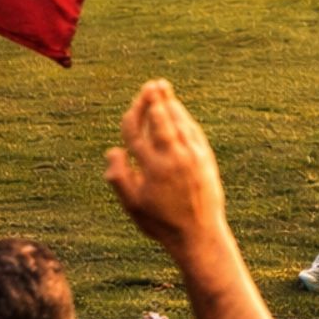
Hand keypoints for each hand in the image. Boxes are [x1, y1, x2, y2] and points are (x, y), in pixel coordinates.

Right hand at [105, 80, 229, 248]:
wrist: (199, 234)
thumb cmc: (161, 222)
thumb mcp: (133, 205)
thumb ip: (119, 177)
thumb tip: (113, 149)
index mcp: (151, 169)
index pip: (136, 134)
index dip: (133, 117)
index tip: (132, 105)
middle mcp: (172, 159)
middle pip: (160, 121)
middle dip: (155, 101)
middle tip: (151, 84)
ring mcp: (191, 157)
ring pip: (178, 124)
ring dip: (171, 105)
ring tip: (163, 90)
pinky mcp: (205, 160)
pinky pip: (193, 132)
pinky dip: (185, 120)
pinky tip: (179, 112)